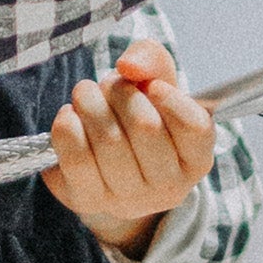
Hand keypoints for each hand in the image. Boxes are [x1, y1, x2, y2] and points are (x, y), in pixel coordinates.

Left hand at [43, 39, 217, 256]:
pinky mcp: (89, 201)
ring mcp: (128, 200)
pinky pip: (76, 157)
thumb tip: (129, 67)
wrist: (105, 168)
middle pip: (145, 127)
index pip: (194, 128)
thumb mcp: (155, 84)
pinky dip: (67, 125)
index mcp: (196, 159)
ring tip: (86, 94)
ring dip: (89, 103)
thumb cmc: (137, 117)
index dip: (171, 99)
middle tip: (110, 84)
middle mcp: (168, 187)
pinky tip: (71, 117)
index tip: (152, 86)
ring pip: (107, 140)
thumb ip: (152, 61)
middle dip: (120, 91)